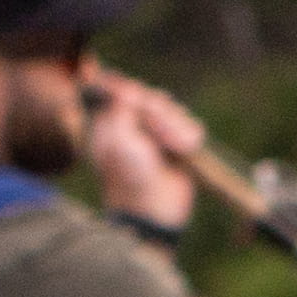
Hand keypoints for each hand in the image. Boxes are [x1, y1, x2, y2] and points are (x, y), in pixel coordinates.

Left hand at [82, 65, 201, 228]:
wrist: (155, 207)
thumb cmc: (129, 177)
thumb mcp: (118, 141)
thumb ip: (120, 111)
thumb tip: (124, 89)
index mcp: (107, 126)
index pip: (115, 91)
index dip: (126, 89)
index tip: (134, 99)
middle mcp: (130, 126)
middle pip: (148, 97)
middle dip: (158, 113)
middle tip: (158, 135)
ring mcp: (154, 135)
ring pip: (172, 109)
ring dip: (175, 127)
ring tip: (174, 148)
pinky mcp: (177, 143)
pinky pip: (189, 125)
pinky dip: (188, 137)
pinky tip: (183, 152)